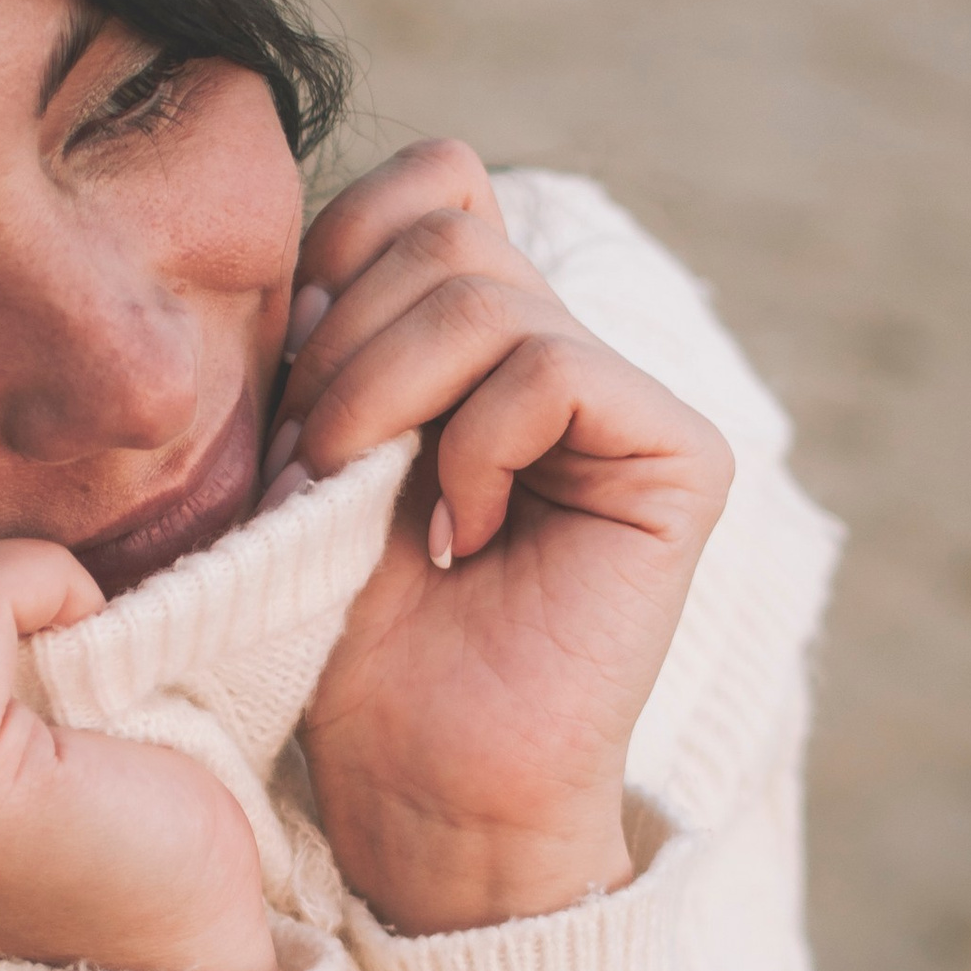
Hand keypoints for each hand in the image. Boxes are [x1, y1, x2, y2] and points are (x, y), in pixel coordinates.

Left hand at [277, 143, 733, 933]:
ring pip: (482, 288)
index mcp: (477, 335)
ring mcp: (626, 401)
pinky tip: (461, 540)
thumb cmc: (348, 642)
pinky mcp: (679, 458)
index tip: (291, 389)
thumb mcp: (306, 456)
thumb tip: (317, 242)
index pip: (427, 181)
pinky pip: (551, 369)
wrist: (420, 789)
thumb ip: (332, 334)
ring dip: (380, 397)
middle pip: (444, 223)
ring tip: (362, 504)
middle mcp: (561, 349)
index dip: (339, 248)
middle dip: (340, 343)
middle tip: (313, 468)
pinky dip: (473, 448)